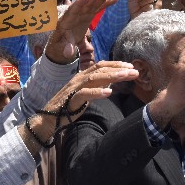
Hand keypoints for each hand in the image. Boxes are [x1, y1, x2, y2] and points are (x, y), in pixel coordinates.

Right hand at [22, 61, 137, 151]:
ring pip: (94, 78)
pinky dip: (97, 92)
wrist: (49, 119)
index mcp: (81, 77)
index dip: (116, 65)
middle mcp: (78, 79)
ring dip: (112, 76)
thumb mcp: (84, 95)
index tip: (130, 66)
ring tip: (126, 76)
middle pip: (100, 69)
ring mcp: (74, 88)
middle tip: (134, 71)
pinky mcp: (71, 99)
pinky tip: (109, 92)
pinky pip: (85, 94)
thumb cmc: (67, 107)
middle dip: (118, 68)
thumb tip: (109, 84)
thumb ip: (95, 88)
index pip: (101, 66)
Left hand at [45, 0, 116, 63]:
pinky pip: (98, 8)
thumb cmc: (60, 43)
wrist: (63, 42)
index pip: (73, 9)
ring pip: (93, 3)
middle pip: (85, 3)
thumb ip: (66, 48)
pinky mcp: (88, 16)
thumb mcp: (62, 47)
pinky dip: (106, 3)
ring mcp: (83, 14)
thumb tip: (69, 53)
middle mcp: (75, 14)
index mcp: (67, 19)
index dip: (80, 2)